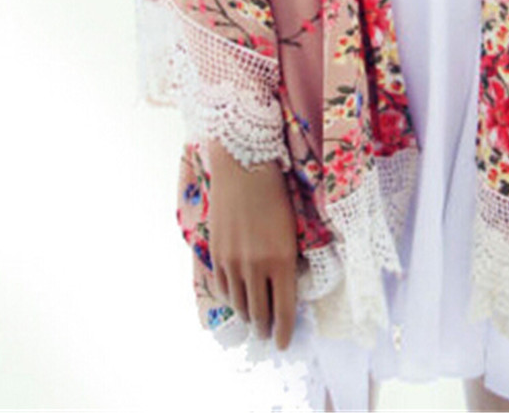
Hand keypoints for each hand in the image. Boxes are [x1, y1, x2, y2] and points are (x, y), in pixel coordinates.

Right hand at [205, 139, 298, 350]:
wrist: (245, 164)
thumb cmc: (277, 192)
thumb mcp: (291, 229)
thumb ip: (288, 260)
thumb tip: (286, 285)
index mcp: (282, 260)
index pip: (283, 310)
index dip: (283, 331)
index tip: (283, 343)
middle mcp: (256, 266)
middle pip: (259, 313)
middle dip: (264, 328)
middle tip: (267, 334)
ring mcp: (233, 261)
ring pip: (239, 303)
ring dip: (247, 315)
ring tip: (252, 319)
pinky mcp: (217, 252)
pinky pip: (223, 287)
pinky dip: (230, 298)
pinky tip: (235, 298)